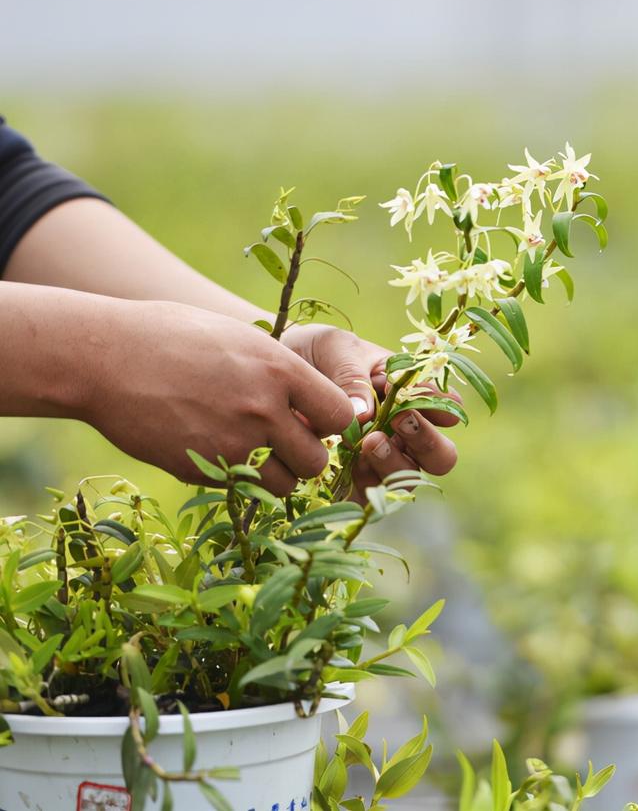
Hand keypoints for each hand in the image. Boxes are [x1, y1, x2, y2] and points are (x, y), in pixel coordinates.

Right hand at [81, 302, 354, 494]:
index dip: (330, 422)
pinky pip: (242, 489)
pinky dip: (239, 480)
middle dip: (305, 456)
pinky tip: (217, 452)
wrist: (107, 358)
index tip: (312, 419)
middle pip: (317, 460)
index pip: (341, 415)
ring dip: (275, 474)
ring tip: (252, 452)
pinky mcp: (203, 471)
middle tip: (282, 442)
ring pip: (285, 485)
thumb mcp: (237, 337)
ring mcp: (232, 445)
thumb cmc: (171, 336)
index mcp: (279, 369)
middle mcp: (263, 410)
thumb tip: (307, 401)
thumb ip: (278, 371)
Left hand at [280, 324, 458, 498]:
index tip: (420, 398)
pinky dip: (363, 486)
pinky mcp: (353, 482)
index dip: (442, 409)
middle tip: (400, 421)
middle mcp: (403, 433)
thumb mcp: (336, 349)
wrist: (275, 370)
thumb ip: (353, 377)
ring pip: (407, 480)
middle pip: (441, 457)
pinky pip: (370, 498)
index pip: (446, 409)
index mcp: (411, 395)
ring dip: (393, 464)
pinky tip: (347, 464)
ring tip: (369, 442)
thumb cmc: (317, 354)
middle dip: (427, 443)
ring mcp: (380, 460)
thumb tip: (365, 415)